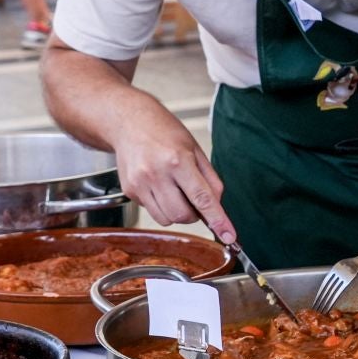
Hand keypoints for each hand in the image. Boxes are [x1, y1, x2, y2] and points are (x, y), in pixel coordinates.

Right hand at [113, 110, 233, 243]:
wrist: (128, 121)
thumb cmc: (163, 131)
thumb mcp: (194, 148)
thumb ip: (210, 179)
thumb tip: (217, 205)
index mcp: (178, 160)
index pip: (202, 198)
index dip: (218, 220)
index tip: (229, 236)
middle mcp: (156, 174)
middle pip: (182, 216)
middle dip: (193, 214)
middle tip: (192, 197)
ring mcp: (140, 184)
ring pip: (166, 220)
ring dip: (176, 212)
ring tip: (173, 189)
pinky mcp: (129, 191)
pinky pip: (151, 211)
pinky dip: (160, 205)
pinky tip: (157, 184)